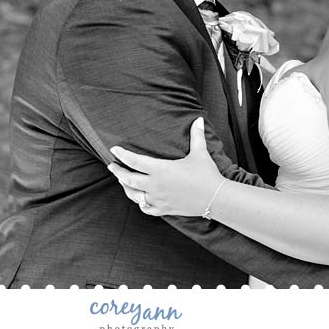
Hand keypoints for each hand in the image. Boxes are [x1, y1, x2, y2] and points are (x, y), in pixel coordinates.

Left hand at [107, 117, 224, 216]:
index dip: (122, 155)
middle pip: (128, 179)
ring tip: (122, 181)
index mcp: (160, 169)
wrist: (216, 198)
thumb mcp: (200, 153)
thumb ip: (196, 135)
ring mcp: (159, 199)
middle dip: (118, 172)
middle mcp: (155, 185)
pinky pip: (147, 209)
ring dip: (126, 188)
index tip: (114, 150)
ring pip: (134, 195)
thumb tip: (197, 119)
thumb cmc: (206, 174)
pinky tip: (139, 199)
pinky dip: (141, 204)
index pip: (134, 161)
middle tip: (112, 166)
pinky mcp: (165, 209)